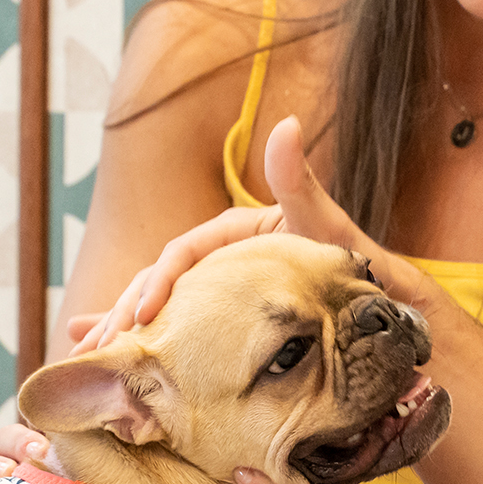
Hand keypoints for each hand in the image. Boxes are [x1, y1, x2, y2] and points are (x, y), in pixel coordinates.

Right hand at [78, 116, 432, 352]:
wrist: (397, 327)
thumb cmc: (369, 278)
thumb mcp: (333, 235)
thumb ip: (303, 189)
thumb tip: (285, 127)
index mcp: (242, 233)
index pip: (188, 252)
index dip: (160, 280)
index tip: (144, 314)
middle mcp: (227, 261)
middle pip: (165, 282)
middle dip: (127, 312)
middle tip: (99, 346)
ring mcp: (225, 294)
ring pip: (165, 310)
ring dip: (123, 328)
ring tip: (85, 353)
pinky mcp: (230, 326)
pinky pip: (182, 333)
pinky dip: (146, 344)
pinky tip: (107, 356)